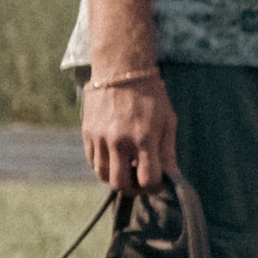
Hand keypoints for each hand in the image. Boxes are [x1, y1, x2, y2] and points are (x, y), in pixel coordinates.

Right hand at [83, 71, 179, 195]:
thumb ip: (168, 151)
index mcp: (144, 139)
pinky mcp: (88, 133)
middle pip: (121, 184)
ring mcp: (101, 138)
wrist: (121, 69)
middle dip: (133, 188)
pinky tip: (114, 157)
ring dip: (116, 177)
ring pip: (103, 175)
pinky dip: (103, 165)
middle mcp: (120, 141)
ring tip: (126, 168)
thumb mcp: (168, 121)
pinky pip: (92, 161)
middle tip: (139, 180)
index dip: (154, 187)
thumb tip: (170, 176)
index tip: (156, 181)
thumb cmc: (151, 95)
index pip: (148, 181)